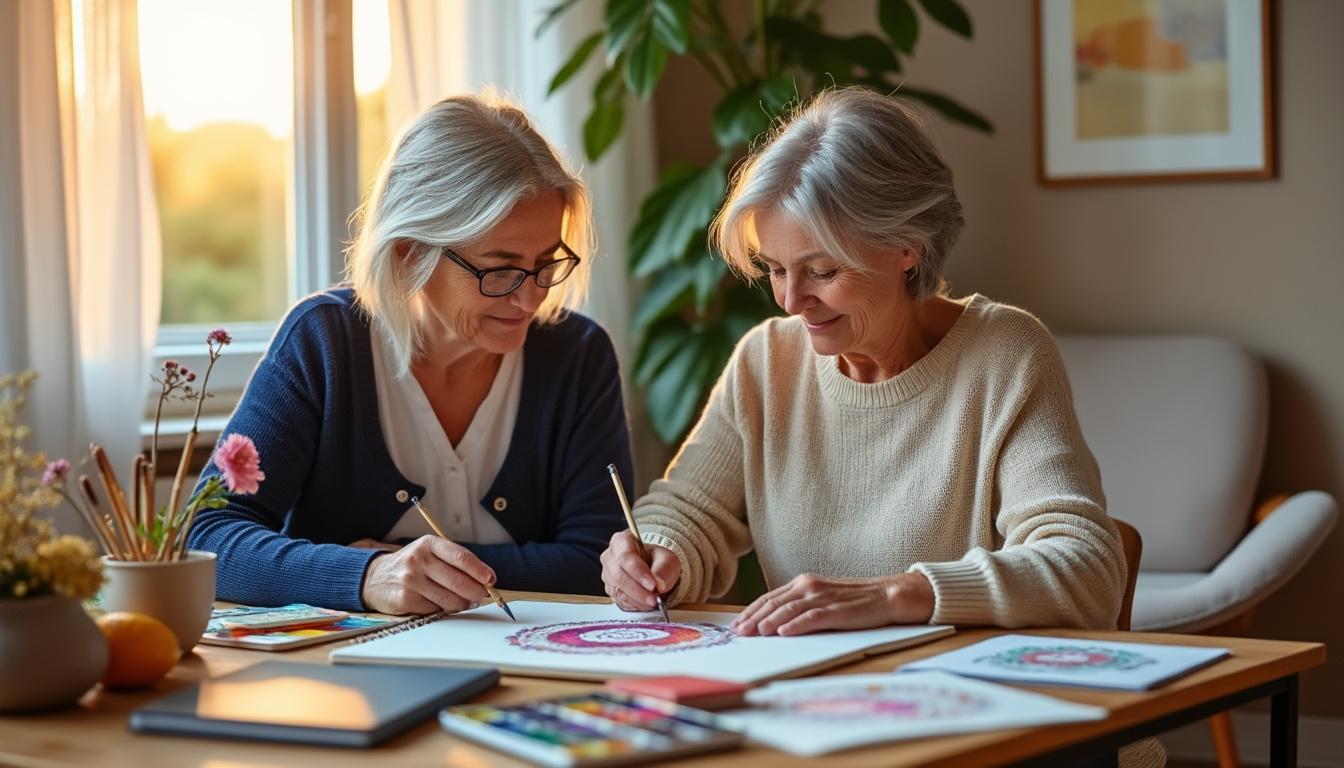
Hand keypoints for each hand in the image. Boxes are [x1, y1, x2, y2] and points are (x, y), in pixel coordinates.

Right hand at [359, 535, 493, 614]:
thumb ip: (454, 562)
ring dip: (462, 604)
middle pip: (458, 580)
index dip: (480, 571)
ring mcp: (411, 580)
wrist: (375, 577)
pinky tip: (443, 605)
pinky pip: (435, 609)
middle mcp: (419, 559)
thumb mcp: (429, 553)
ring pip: (449, 598)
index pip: (462, 557)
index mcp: (429, 544)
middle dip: (476, 591)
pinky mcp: (405, 599)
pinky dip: (444, 610)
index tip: (491, 580)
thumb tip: (485, 580)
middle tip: (481, 595)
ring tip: (465, 602)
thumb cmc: (411, 565)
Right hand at [599, 530, 679, 611]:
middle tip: (654, 598)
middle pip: (619, 576)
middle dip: (638, 590)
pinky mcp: (611, 590)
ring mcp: (608, 575)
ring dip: (637, 600)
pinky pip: (619, 601)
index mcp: (621, 541)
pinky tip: (645, 603)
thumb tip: (659, 583)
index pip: (626, 557)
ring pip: (618, 591)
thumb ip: (664, 567)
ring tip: (653, 602)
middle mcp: (610, 557)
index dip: (638, 572)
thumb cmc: (657, 559)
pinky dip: (634, 605)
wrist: (653, 568)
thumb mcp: (667, 558)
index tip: (652, 584)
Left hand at [730, 572, 934, 636]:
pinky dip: (795, 625)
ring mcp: (823, 597)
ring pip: (789, 609)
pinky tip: (783, 632)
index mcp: (803, 583)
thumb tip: (772, 624)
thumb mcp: (821, 599)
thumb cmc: (853, 601)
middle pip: (774, 602)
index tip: (736, 624)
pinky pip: (812, 617)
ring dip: (769, 621)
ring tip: (755, 633)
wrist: (886, 595)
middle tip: (738, 632)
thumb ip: (799, 606)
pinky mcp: (837, 610)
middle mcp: (809, 586)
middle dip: (753, 618)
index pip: (769, 597)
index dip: (751, 611)